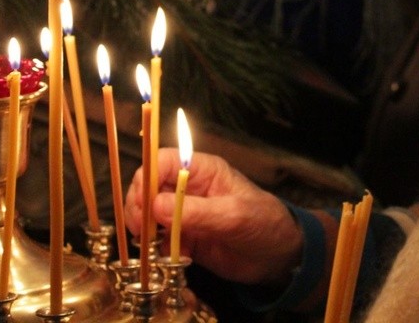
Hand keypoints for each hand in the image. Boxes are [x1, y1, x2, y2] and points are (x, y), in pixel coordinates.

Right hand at [125, 150, 302, 285]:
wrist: (279, 257)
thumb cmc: (264, 224)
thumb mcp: (234, 216)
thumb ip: (197, 211)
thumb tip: (156, 206)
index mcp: (201, 170)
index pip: (161, 161)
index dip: (146, 179)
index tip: (143, 206)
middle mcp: (187, 187)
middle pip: (146, 186)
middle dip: (139, 206)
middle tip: (142, 231)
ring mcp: (183, 212)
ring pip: (147, 213)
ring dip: (143, 228)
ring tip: (150, 246)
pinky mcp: (182, 237)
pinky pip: (157, 238)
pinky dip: (153, 247)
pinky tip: (162, 257)